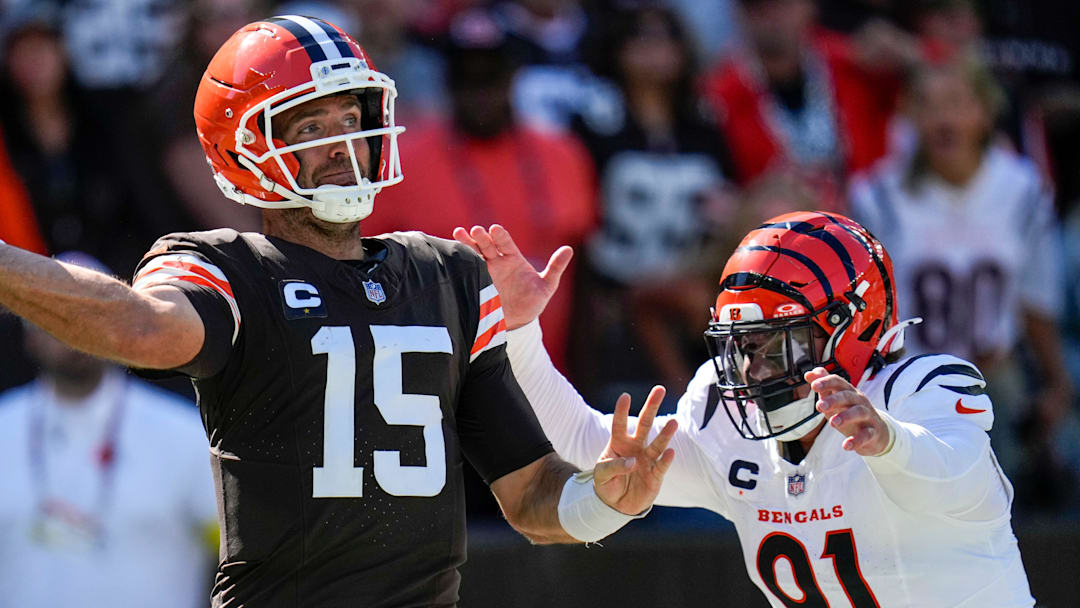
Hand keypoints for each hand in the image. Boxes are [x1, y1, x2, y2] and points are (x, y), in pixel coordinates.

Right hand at [452, 224, 572, 329]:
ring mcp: (484, 273)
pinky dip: (459, 261)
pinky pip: (466, 271)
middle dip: (482, 238)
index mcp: (513, 259)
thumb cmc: (532, 302)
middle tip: (475, 231)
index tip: (495, 229)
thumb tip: (569, 249)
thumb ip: (555, 268)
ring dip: (467, 245)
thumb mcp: (546, 286)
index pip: (506, 243)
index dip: (500, 236)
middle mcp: (497, 263)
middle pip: (487, 246)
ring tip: (459, 234)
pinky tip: (452, 253)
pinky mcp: (475, 285)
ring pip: (474, 255)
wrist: (517, 323)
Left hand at [592, 386, 677, 514]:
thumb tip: (633, 462)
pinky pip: (662, 466)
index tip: (625, 396)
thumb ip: (614, 467)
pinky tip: (671, 452)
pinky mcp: (656, 475)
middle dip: (652, 406)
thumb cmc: (606, 484)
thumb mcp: (601, 476)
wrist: (616, 505)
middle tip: (660, 389)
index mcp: (618, 443)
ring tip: (673, 422)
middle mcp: (635, 447)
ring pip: (657, 443)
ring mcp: (647, 460)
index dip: (622, 411)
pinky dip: (666, 460)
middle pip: (645, 424)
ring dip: (665, 434)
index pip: (619, 424)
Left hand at [805, 367, 888, 455]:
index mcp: (849, 392)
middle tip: (819, 406)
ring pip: (859, 412)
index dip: (826, 382)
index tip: (813, 386)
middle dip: (834, 400)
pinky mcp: (873, 432)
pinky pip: (866, 435)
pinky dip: (857, 440)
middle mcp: (859, 401)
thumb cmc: (852, 413)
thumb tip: (809, 374)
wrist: (876, 433)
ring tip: (832, 423)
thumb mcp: (836, 400)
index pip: (839, 382)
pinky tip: (846, 445)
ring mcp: (868, 416)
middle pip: (848, 396)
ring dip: (846, 416)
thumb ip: (824, 387)